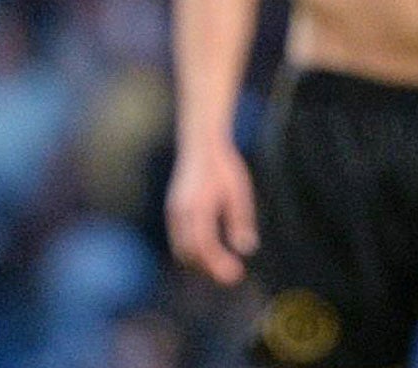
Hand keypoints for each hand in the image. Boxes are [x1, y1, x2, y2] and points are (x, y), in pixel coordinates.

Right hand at [166, 140, 258, 285]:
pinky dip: (191, 252)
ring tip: (222, 265)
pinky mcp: (172, 210)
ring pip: (180, 249)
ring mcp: (173, 211)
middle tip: (232, 274)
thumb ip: (240, 221)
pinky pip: (177, 240)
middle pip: (189, 254)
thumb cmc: (223, 166)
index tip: (236, 274)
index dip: (218, 266)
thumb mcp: (239, 192)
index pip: (204, 247)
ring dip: (199, 263)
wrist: (200, 143)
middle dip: (209, 270)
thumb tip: (245, 249)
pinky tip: (209, 251)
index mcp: (197, 208)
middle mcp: (180, 212)